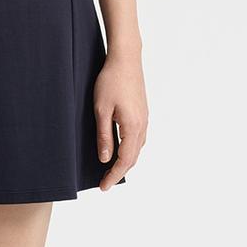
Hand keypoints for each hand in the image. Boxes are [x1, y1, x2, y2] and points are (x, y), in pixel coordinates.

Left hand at [93, 49, 147, 190]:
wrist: (126, 59)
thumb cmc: (111, 81)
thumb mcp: (101, 109)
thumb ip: (104, 135)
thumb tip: (105, 159)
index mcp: (133, 127)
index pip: (124, 160)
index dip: (114, 175)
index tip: (104, 187)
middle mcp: (142, 126)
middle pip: (133, 157)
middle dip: (119, 172)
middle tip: (105, 182)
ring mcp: (144, 119)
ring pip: (137, 148)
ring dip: (126, 161)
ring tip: (111, 168)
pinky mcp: (142, 112)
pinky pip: (138, 137)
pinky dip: (130, 148)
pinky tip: (121, 147)